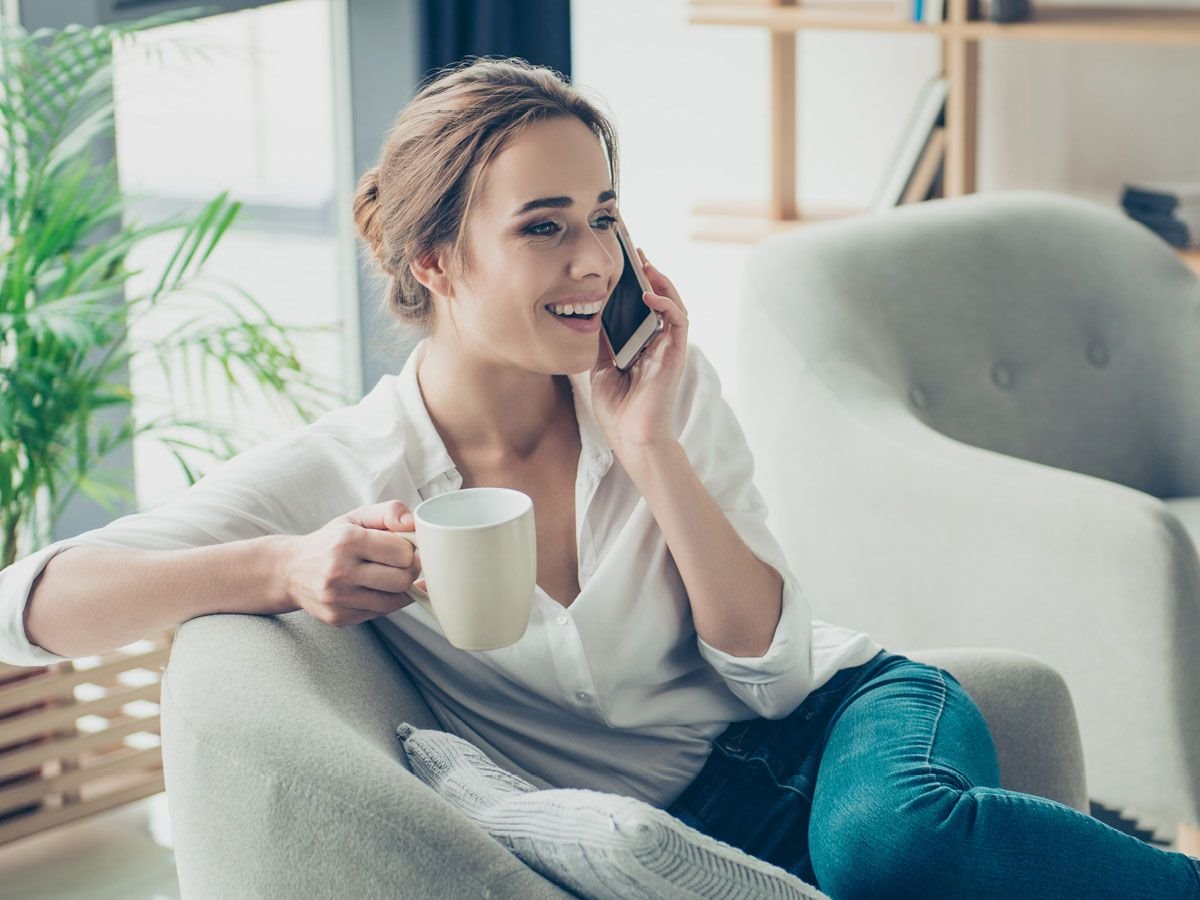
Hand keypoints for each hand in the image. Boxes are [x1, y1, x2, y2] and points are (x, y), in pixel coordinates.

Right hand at [280, 500, 424, 626]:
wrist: (290, 570)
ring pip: (394, 601)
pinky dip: (383, 602)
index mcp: (347, 541)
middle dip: (409, 571)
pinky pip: (378, 614)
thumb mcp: (357, 517)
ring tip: (387, 575)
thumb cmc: (330, 541)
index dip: (410, 550)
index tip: (403, 548)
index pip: (403, 553)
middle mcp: (339, 571)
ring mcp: (337, 598)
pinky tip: (373, 589)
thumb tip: (412, 524)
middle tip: (400, 564)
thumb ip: (389, 512)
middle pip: (402, 580)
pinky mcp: (338, 617)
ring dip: (398, 589)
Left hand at [590, 247, 688, 449]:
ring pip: (673, 305)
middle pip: (659, 300)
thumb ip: (603, 341)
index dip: (635, 283)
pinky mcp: (675, 355)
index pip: (642, 306)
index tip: (622, 263)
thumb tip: (591, 313)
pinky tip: (650, 294)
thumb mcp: (602, 366)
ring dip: (661, 282)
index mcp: (641, 345)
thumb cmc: (617, 409)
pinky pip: (678, 322)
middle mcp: (658, 343)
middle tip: (635, 251)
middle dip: (649, 274)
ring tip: (646, 264)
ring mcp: (668, 348)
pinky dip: (666, 305)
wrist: (630, 437)